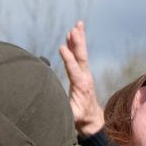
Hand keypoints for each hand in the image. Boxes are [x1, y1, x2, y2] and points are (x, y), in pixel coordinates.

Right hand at [60, 21, 101, 137]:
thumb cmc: (79, 119)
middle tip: (74, 29)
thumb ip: (65, 112)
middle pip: (81, 57)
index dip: (68, 58)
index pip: (73, 69)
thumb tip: (53, 108)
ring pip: (81, 54)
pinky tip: (72, 35)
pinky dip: (76, 45)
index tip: (62, 47)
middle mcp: (85, 77)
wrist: (92, 120)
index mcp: (81, 86)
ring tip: (76, 25)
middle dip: (77, 43)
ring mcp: (85, 74)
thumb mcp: (72, 117)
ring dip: (78, 39)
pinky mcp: (83, 73)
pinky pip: (79, 56)